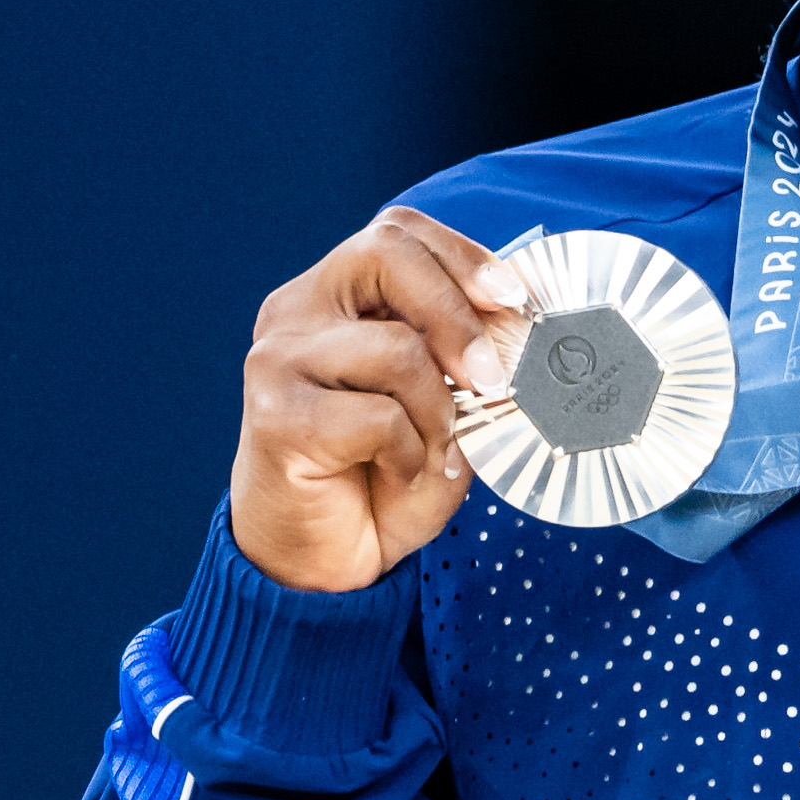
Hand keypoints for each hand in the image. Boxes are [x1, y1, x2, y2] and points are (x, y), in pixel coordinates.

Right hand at [229, 207, 530, 591]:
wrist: (319, 566)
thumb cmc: (380, 479)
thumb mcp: (440, 409)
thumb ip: (466, 361)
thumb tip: (522, 330)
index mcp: (332, 298)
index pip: (396, 233)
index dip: (461, 255)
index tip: (512, 299)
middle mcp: (294, 313)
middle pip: (385, 255)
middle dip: (458, 314)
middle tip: (494, 379)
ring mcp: (277, 361)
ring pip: (396, 349)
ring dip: (438, 411)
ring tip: (432, 451)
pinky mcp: (277, 417)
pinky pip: (378, 417)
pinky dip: (409, 453)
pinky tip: (394, 475)